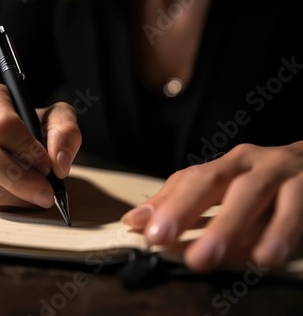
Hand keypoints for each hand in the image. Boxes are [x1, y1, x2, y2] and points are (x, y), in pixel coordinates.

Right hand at [0, 82, 81, 209]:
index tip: (47, 167)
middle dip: (20, 180)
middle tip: (46, 193)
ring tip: (36, 195)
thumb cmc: (35, 125)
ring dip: (14, 195)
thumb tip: (59, 163)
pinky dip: (3, 203)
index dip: (27, 150)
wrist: (13, 140)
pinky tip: (19, 196)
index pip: (2, 125)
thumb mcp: (56, 119)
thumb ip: (65, 133)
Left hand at [122, 142, 302, 271]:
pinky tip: (268, 255)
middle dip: (189, 210)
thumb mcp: (226, 193)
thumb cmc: (267, 185)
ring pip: (254, 192)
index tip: (148, 234)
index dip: (168, 205)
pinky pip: (298, 206)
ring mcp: (283, 170)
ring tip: (207, 256)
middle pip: (215, 180)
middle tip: (168, 243)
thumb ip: (182, 206)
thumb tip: (134, 221)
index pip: (190, 181)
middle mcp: (251, 163)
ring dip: (233, 223)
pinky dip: (283, 230)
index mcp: (227, 167)